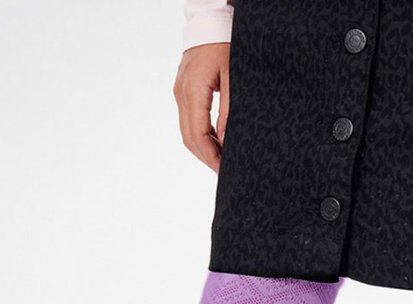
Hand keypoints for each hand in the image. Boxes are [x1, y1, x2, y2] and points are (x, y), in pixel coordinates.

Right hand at [173, 42, 230, 173]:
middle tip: (224, 172)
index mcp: (193, 92)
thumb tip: (227, 141)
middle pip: (189, 139)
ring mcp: (180, 93)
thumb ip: (229, 111)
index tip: (224, 171)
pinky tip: (216, 142)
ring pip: (187, 132)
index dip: (211, 157)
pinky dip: (201, 136)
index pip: (198, 136)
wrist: (208, 23)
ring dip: (203, 149)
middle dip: (206, 158)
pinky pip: (189, 121)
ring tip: (221, 160)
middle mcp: (181, 95)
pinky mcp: (183, 92)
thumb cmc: (224, 46)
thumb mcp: (233, 78)